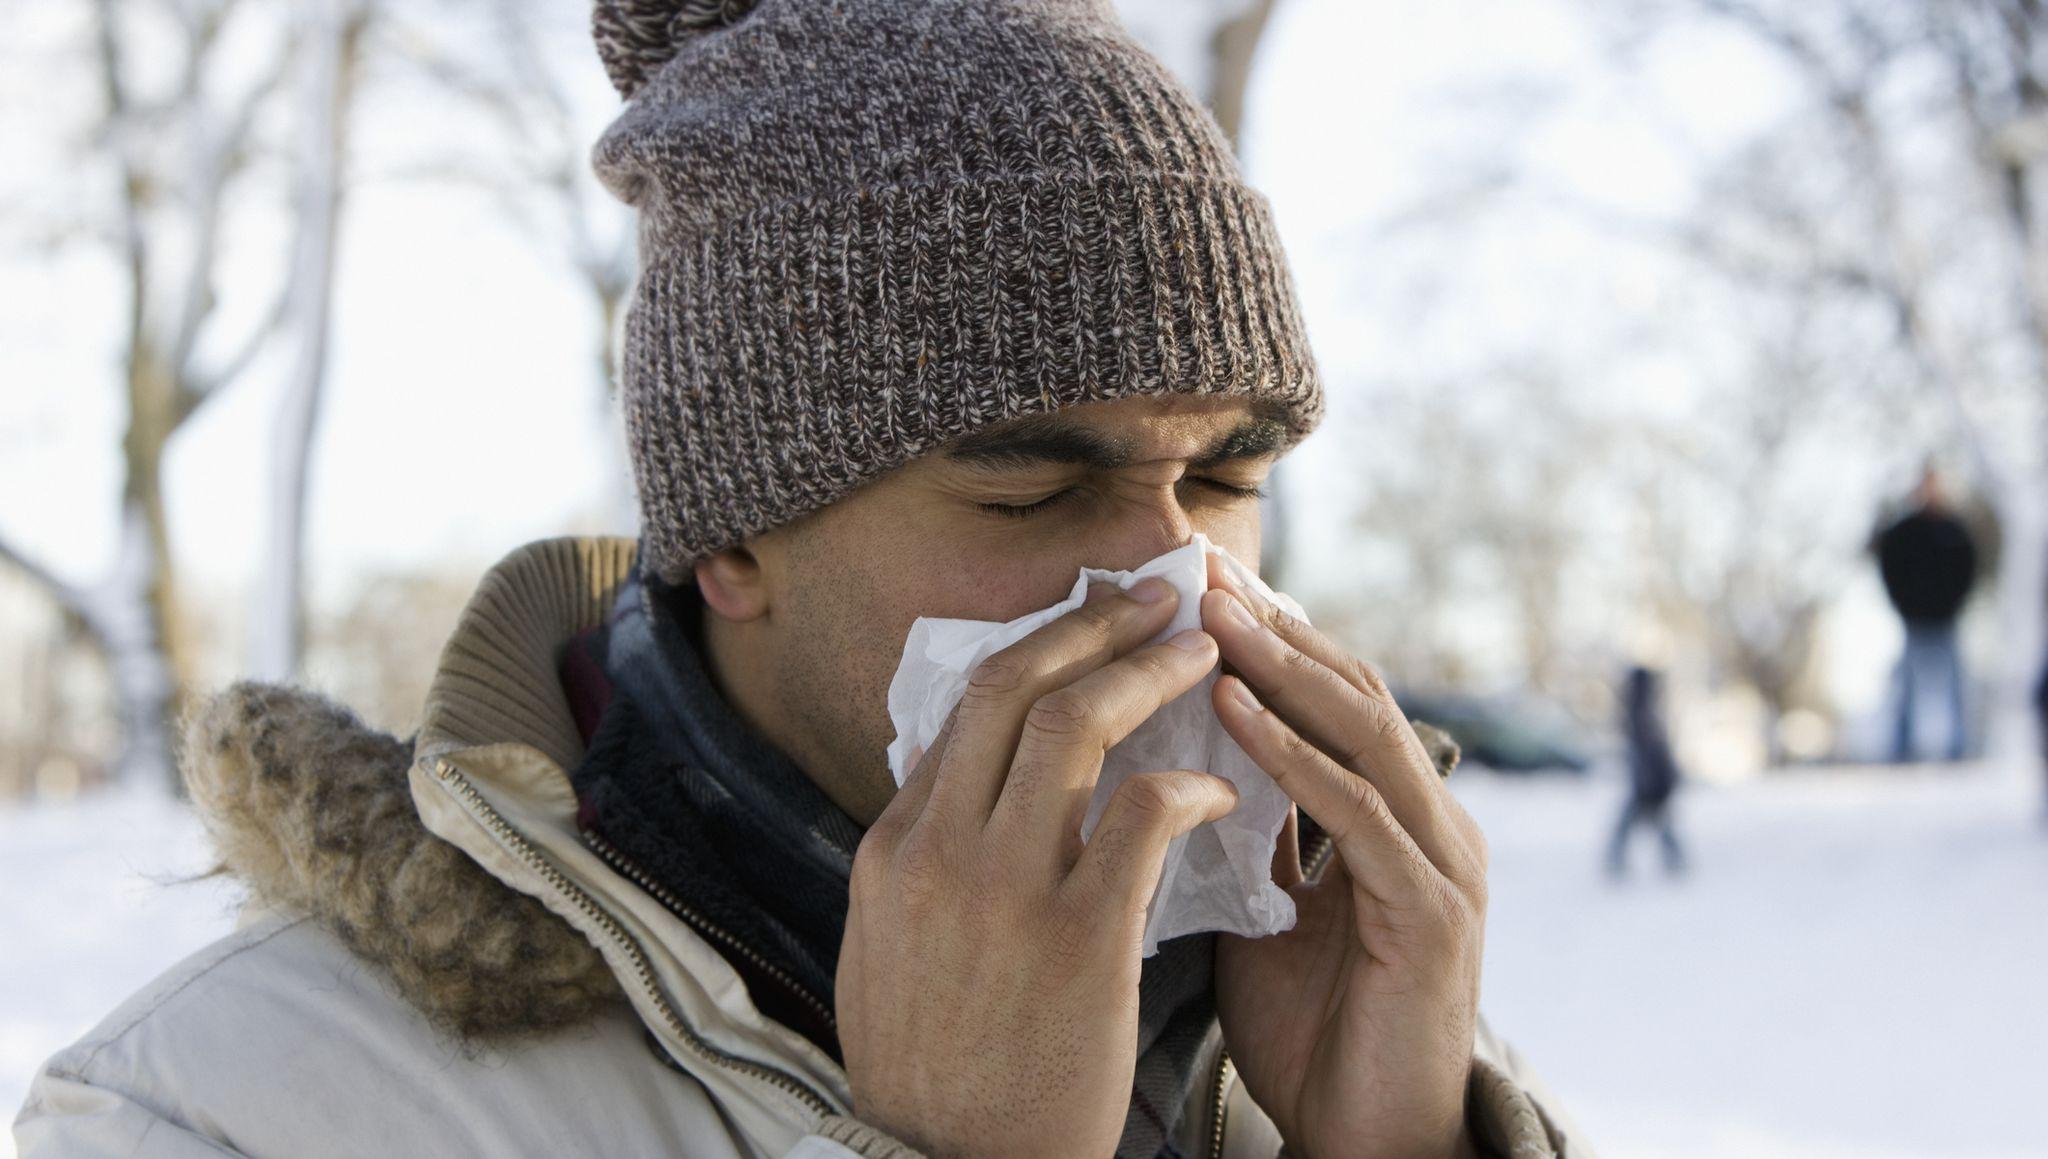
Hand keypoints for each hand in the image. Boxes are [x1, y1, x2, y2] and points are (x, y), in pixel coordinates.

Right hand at [837, 579, 1238, 1157]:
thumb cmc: (934, 1068)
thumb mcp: (888, 950)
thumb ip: (921, 861)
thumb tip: (955, 784)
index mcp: (892, 849)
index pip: (962, 710)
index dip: (1036, 650)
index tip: (1088, 623)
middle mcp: (937, 852)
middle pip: (1012, 687)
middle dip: (1090, 624)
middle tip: (1153, 595)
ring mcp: (1004, 891)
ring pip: (1075, 726)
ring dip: (1147, 671)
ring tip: (1202, 650)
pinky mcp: (1080, 939)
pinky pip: (1146, 813)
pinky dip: (1189, 780)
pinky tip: (1219, 788)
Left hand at [1201, 559, 1488, 1158]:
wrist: (1364, 1142)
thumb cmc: (1313, 1033)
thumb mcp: (1262, 910)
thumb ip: (1241, 832)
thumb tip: (1168, 759)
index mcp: (1392, 818)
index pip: (1329, 698)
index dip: (1267, 636)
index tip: (1191, 583)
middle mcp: (1429, 824)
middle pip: (1352, 691)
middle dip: (1273, 627)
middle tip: (1201, 568)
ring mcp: (1441, 864)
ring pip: (1362, 732)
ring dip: (1280, 667)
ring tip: (1211, 614)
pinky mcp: (1432, 914)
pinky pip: (1356, 814)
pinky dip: (1291, 754)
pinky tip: (1230, 709)